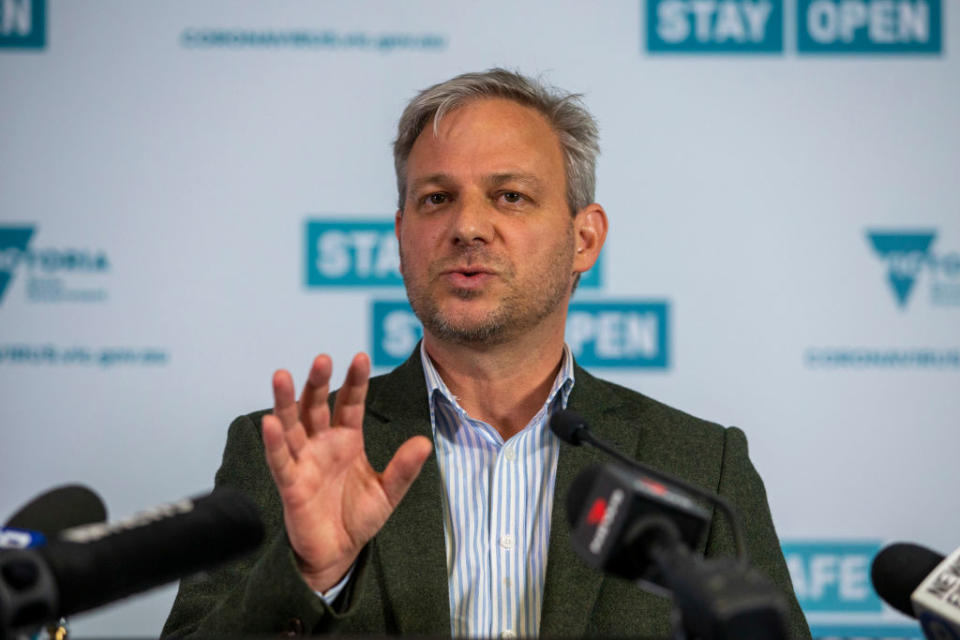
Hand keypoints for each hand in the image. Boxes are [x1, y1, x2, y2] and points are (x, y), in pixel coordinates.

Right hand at [261, 353, 431, 591]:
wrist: (338, 554)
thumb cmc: (358, 518)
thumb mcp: (388, 492)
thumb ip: (404, 468)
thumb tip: (424, 443)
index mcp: (347, 440)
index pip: (350, 403)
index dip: (355, 381)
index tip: (360, 356)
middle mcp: (322, 444)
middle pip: (317, 406)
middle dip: (318, 382)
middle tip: (322, 358)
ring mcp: (304, 461)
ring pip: (292, 425)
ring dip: (286, 402)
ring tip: (281, 376)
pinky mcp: (291, 484)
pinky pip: (280, 460)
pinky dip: (274, 442)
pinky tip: (270, 422)